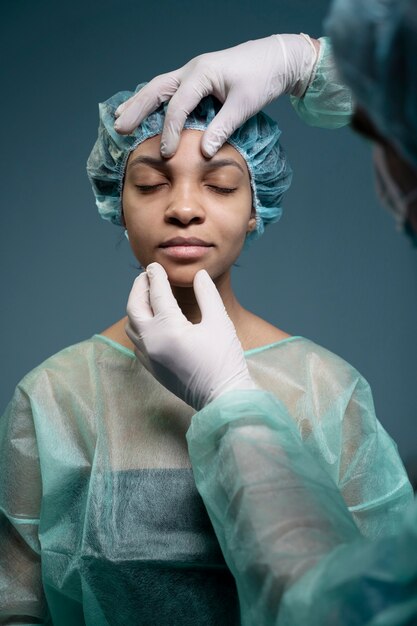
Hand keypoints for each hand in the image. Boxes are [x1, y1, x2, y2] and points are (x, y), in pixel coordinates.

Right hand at [114, 34, 317, 157]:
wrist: (277, 58)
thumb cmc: (263, 77)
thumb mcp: (245, 105)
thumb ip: (223, 128)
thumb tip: (202, 151)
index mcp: (202, 73)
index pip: (178, 106)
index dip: (170, 131)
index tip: (166, 153)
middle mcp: (192, 70)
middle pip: (156, 90)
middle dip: (136, 109)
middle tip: (119, 128)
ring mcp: (192, 72)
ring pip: (158, 87)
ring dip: (139, 103)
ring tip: (120, 118)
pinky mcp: (197, 79)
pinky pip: (168, 89)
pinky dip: (153, 100)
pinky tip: (143, 110)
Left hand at [125, 263, 256, 409]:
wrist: (224, 398)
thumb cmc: (225, 360)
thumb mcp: (220, 322)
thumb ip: (207, 295)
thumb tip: (199, 275)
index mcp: (168, 329)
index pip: (157, 294)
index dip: (156, 276)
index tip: (155, 265)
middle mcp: (153, 342)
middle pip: (134, 307)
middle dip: (139, 288)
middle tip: (146, 276)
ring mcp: (150, 358)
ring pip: (131, 326)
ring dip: (136, 307)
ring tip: (147, 295)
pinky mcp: (152, 369)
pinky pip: (136, 342)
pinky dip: (138, 326)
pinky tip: (150, 321)